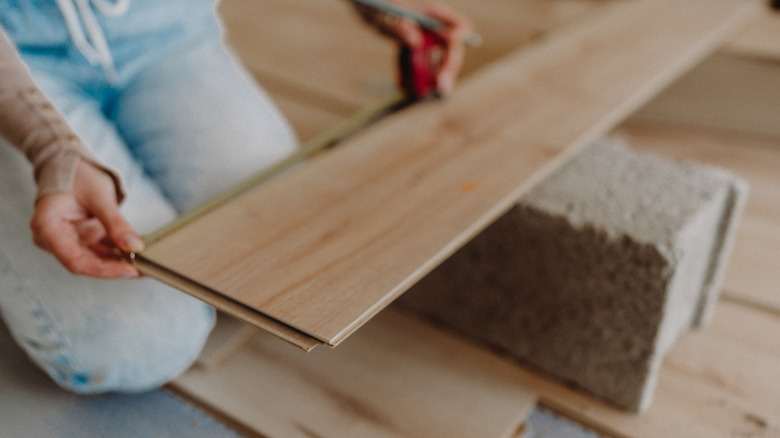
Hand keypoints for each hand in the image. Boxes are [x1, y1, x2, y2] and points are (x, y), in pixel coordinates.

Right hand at [30, 160, 144, 277]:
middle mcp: (53, 239)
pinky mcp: (81, 238)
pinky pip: (101, 251)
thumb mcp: (99, 196)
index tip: (130, 270)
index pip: (75, 261)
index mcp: (47, 228)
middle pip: (87, 263)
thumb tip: (135, 246)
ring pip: (96, 259)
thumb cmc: (78, 174)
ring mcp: (67, 240)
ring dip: (121, 262)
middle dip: (117, 267)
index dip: (104, 270)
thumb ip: (115, 223)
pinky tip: (140, 252)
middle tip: (147, 268)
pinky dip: (120, 252)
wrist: (70, 162)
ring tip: (148, 262)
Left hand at [353, 0, 472, 94]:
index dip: (458, 45)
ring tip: (417, 93)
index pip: (457, 27)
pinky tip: (400, 84)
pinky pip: (412, 60)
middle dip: (446, 69)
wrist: (362, 1)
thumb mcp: (383, 12)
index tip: (450, 61)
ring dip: (426, 76)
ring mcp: (420, 33)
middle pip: (448, 48)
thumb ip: (398, 25)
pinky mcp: (408, 41)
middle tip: (441, 89)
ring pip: (431, 58)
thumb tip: (415, 41)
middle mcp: (430, 23)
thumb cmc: (376, 1)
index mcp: (430, 11)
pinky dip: (407, 72)